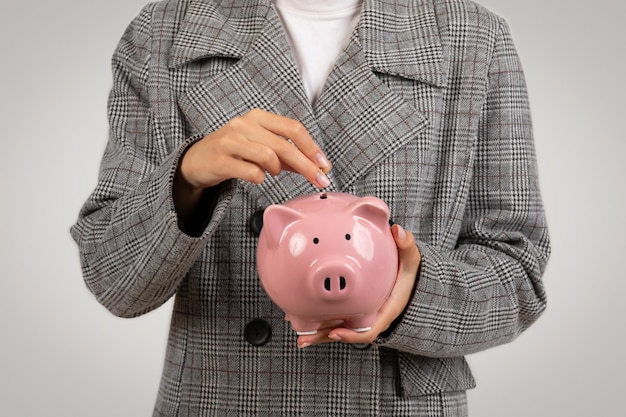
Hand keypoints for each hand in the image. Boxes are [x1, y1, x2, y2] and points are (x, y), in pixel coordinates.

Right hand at [174, 108, 331, 216]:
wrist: (195, 160)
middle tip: (320, 180)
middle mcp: (244, 124)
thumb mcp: (259, 146)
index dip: (311, 147)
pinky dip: (260, 178)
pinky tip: (256, 177)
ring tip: (273, 173)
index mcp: (258, 117)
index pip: (292, 128)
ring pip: (268, 156)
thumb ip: (285, 155)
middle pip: (284, 145)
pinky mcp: (220, 160)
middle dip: (306, 165)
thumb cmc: (232, 152)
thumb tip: (315, 165)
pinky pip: (251, 172)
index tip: (325, 165)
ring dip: (277, 169)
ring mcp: (231, 141)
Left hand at [296, 224, 421, 347]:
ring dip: (316, 332)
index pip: (367, 330)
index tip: (335, 332)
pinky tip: (298, 314)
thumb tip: (398, 231)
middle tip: (304, 338)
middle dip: (324, 337)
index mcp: (384, 311)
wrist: (409, 280)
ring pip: (335, 327)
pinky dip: (316, 318)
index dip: (351, 335)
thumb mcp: (412, 260)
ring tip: (296, 333)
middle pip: (344, 333)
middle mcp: (370, 317)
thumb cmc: (409, 272)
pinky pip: (333, 317)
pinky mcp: (351, 311)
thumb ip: (407, 245)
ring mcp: (359, 315)